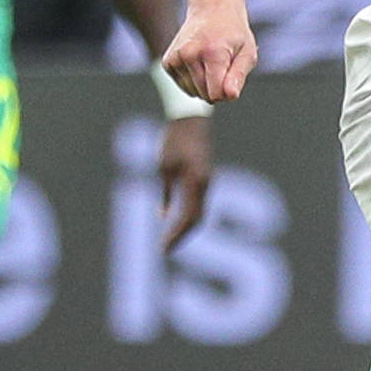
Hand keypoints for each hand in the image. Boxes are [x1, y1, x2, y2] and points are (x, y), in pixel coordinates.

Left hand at [157, 116, 213, 248]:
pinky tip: (173, 221)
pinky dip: (187, 216)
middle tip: (165, 250)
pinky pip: (198, 203)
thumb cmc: (174, 140)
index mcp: (196, 183)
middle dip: (181, 237)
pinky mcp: (204, 179)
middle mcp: (206, 186)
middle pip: (197, 220)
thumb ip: (166, 193)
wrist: (191, 120)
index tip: (163, 249)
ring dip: (185, 228)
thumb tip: (163, 216)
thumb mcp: (164, 167)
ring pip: (199, 213)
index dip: (176, 235)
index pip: (188, 218)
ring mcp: (207, 183)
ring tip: (169, 241)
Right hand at [162, 1, 256, 101]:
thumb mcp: (248, 52)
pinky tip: (200, 63)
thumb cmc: (234, 34)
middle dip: (218, 88)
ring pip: (194, 93)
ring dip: (205, 85)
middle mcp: (189, 55)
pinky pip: (184, 87)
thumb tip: (230, 96)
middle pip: (205, 95)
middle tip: (224, 66)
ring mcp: (176, 58)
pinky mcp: (168, 62)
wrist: (211, 10)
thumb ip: (239, 75)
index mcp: (212, 52)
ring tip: (212, 63)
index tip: (233, 75)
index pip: (216, 94)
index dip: (228, 92)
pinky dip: (194, 81)